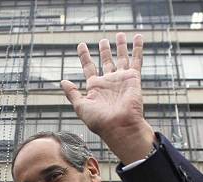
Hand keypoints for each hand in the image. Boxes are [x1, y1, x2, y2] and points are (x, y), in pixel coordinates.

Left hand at [61, 33, 154, 164]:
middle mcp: (108, 82)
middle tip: (103, 41)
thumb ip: (72, 93)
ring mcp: (121, 79)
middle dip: (104, 51)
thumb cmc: (99, 120)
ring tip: (120, 34)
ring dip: (121, 46)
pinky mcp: (133, 77)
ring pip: (121, 58)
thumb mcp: (80, 106)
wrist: (119, 126)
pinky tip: (138, 37)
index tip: (81, 45)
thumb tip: (63, 81)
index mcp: (95, 88)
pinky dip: (138, 48)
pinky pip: (136, 59)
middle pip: (106, 61)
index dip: (84, 56)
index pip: (88, 67)